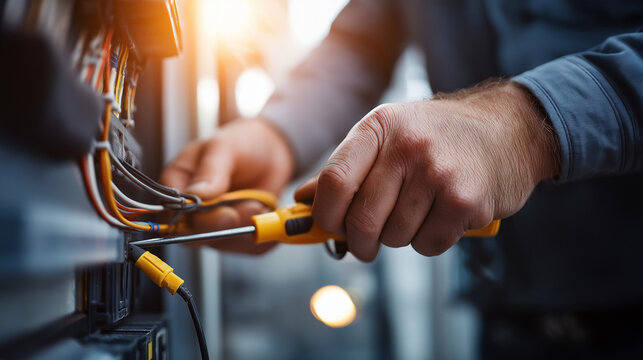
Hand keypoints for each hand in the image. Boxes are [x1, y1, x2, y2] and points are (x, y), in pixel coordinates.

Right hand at [161, 119, 294, 253]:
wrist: (272, 150)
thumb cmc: (241, 143)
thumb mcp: (223, 148)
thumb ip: (209, 172)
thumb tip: (194, 195)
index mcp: (178, 184)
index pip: (169, 212)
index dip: (188, 217)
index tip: (209, 209)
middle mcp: (192, 210)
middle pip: (193, 235)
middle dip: (217, 226)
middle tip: (235, 211)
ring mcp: (214, 225)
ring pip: (222, 244)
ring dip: (242, 229)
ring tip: (257, 205)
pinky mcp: (237, 235)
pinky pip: (246, 248)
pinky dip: (259, 235)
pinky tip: (264, 214)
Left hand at [295, 81, 559, 260]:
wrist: (509, 130)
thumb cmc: (439, 138)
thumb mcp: (388, 138)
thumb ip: (345, 169)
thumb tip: (303, 201)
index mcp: (378, 127)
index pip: (334, 181)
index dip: (325, 216)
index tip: (329, 228)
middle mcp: (406, 146)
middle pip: (362, 219)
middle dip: (360, 242)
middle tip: (368, 242)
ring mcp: (437, 171)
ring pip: (394, 237)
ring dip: (401, 238)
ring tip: (419, 212)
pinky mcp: (465, 199)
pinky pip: (428, 245)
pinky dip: (431, 241)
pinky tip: (443, 217)